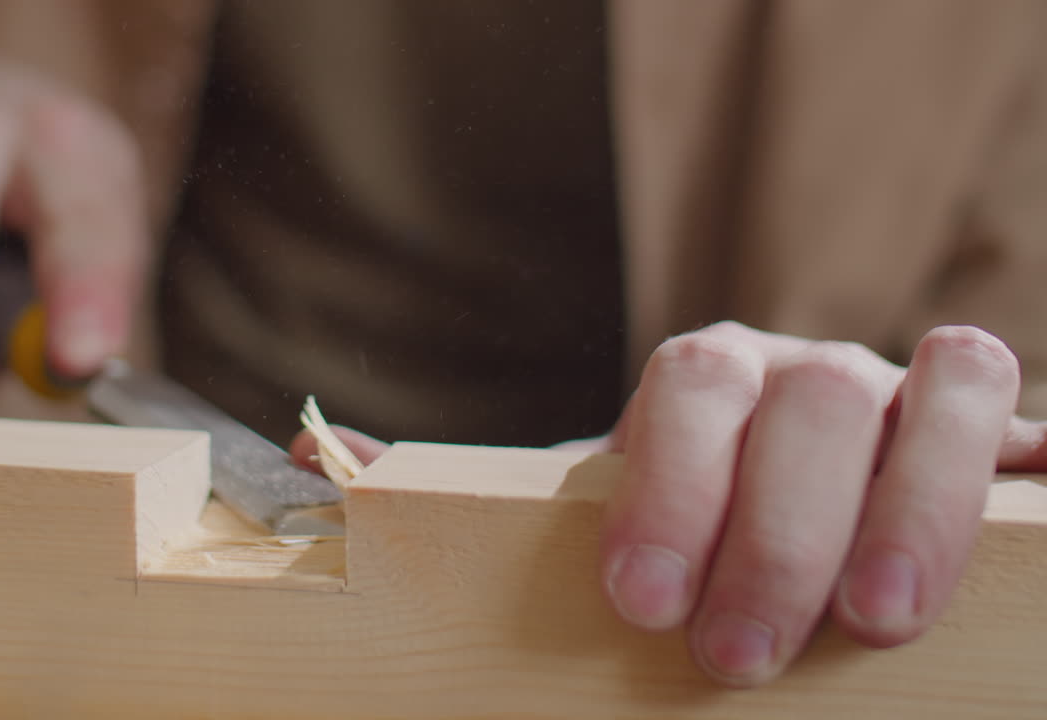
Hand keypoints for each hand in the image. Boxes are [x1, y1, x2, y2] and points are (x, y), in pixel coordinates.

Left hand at [289, 321, 1046, 686]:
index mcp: (702, 378)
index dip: (669, 485)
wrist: (786, 499)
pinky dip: (1025, 457)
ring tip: (872, 626)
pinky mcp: (980, 430)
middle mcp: (803, 368)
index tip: (639, 602)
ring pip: (929, 392)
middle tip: (735, 653)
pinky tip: (1023, 519)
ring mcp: (900, 389)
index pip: (683, 387)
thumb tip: (324, 469)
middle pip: (807, 403)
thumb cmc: (684, 523)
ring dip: (906, 507)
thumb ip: (477, 494)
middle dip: (775, 530)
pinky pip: (1018, 410)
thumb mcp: (591, 513)